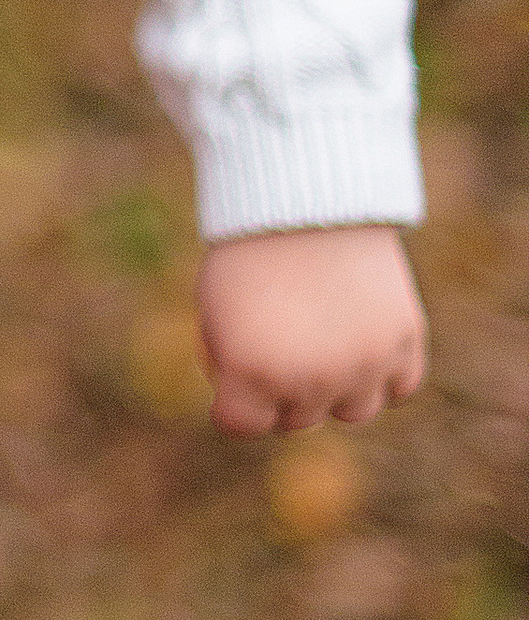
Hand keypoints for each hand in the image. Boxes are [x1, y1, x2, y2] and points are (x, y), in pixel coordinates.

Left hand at [196, 223, 427, 432]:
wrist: (303, 194)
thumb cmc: (248, 249)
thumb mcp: (215, 308)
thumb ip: (232, 364)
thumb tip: (251, 403)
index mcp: (251, 373)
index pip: (243, 425)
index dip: (236, 402)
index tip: (236, 379)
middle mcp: (310, 380)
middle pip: (299, 419)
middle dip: (286, 393)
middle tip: (284, 346)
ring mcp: (363, 364)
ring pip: (354, 410)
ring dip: (339, 390)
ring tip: (327, 347)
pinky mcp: (404, 340)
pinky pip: (400, 384)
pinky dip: (385, 372)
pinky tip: (365, 344)